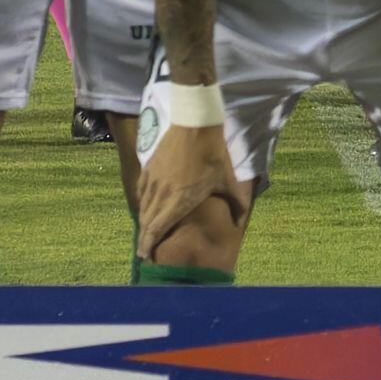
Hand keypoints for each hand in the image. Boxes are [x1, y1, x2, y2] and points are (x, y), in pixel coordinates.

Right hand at [131, 109, 240, 255]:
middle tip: (145, 251)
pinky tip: (145, 206)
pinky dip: (141, 203)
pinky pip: (141, 191)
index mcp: (178, 201)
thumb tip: (240, 222)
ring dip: (143, 223)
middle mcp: (161, 194)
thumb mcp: (228, 180)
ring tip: (146, 233)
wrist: (195, 123)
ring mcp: (153, 180)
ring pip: (142, 207)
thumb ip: (236, 203)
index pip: (156, 229)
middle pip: (146, 222)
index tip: (144, 257)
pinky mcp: (149, 168)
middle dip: (145, 239)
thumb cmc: (213, 153)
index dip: (148, 245)